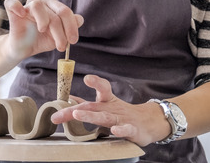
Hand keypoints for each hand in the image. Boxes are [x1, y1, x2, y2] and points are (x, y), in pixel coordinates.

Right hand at [3, 0, 82, 58]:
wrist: (24, 50)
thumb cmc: (41, 40)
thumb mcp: (59, 37)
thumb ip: (70, 28)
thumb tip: (80, 19)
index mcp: (53, 7)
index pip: (65, 11)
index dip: (71, 26)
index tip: (73, 41)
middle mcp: (41, 4)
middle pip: (56, 8)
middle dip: (62, 28)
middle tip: (62, 45)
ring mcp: (27, 7)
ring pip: (37, 5)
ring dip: (43, 20)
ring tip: (43, 31)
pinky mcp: (13, 12)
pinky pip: (12, 3)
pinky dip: (16, 6)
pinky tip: (22, 14)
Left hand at [50, 74, 170, 146]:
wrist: (149, 122)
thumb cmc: (122, 113)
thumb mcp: (106, 105)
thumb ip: (88, 103)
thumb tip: (69, 99)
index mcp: (107, 101)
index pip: (102, 88)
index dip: (95, 82)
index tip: (86, 78)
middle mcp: (112, 109)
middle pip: (94, 107)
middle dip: (76, 109)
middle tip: (60, 112)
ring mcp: (122, 119)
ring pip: (105, 117)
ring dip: (90, 116)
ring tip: (77, 115)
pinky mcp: (132, 131)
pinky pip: (126, 130)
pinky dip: (121, 130)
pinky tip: (115, 130)